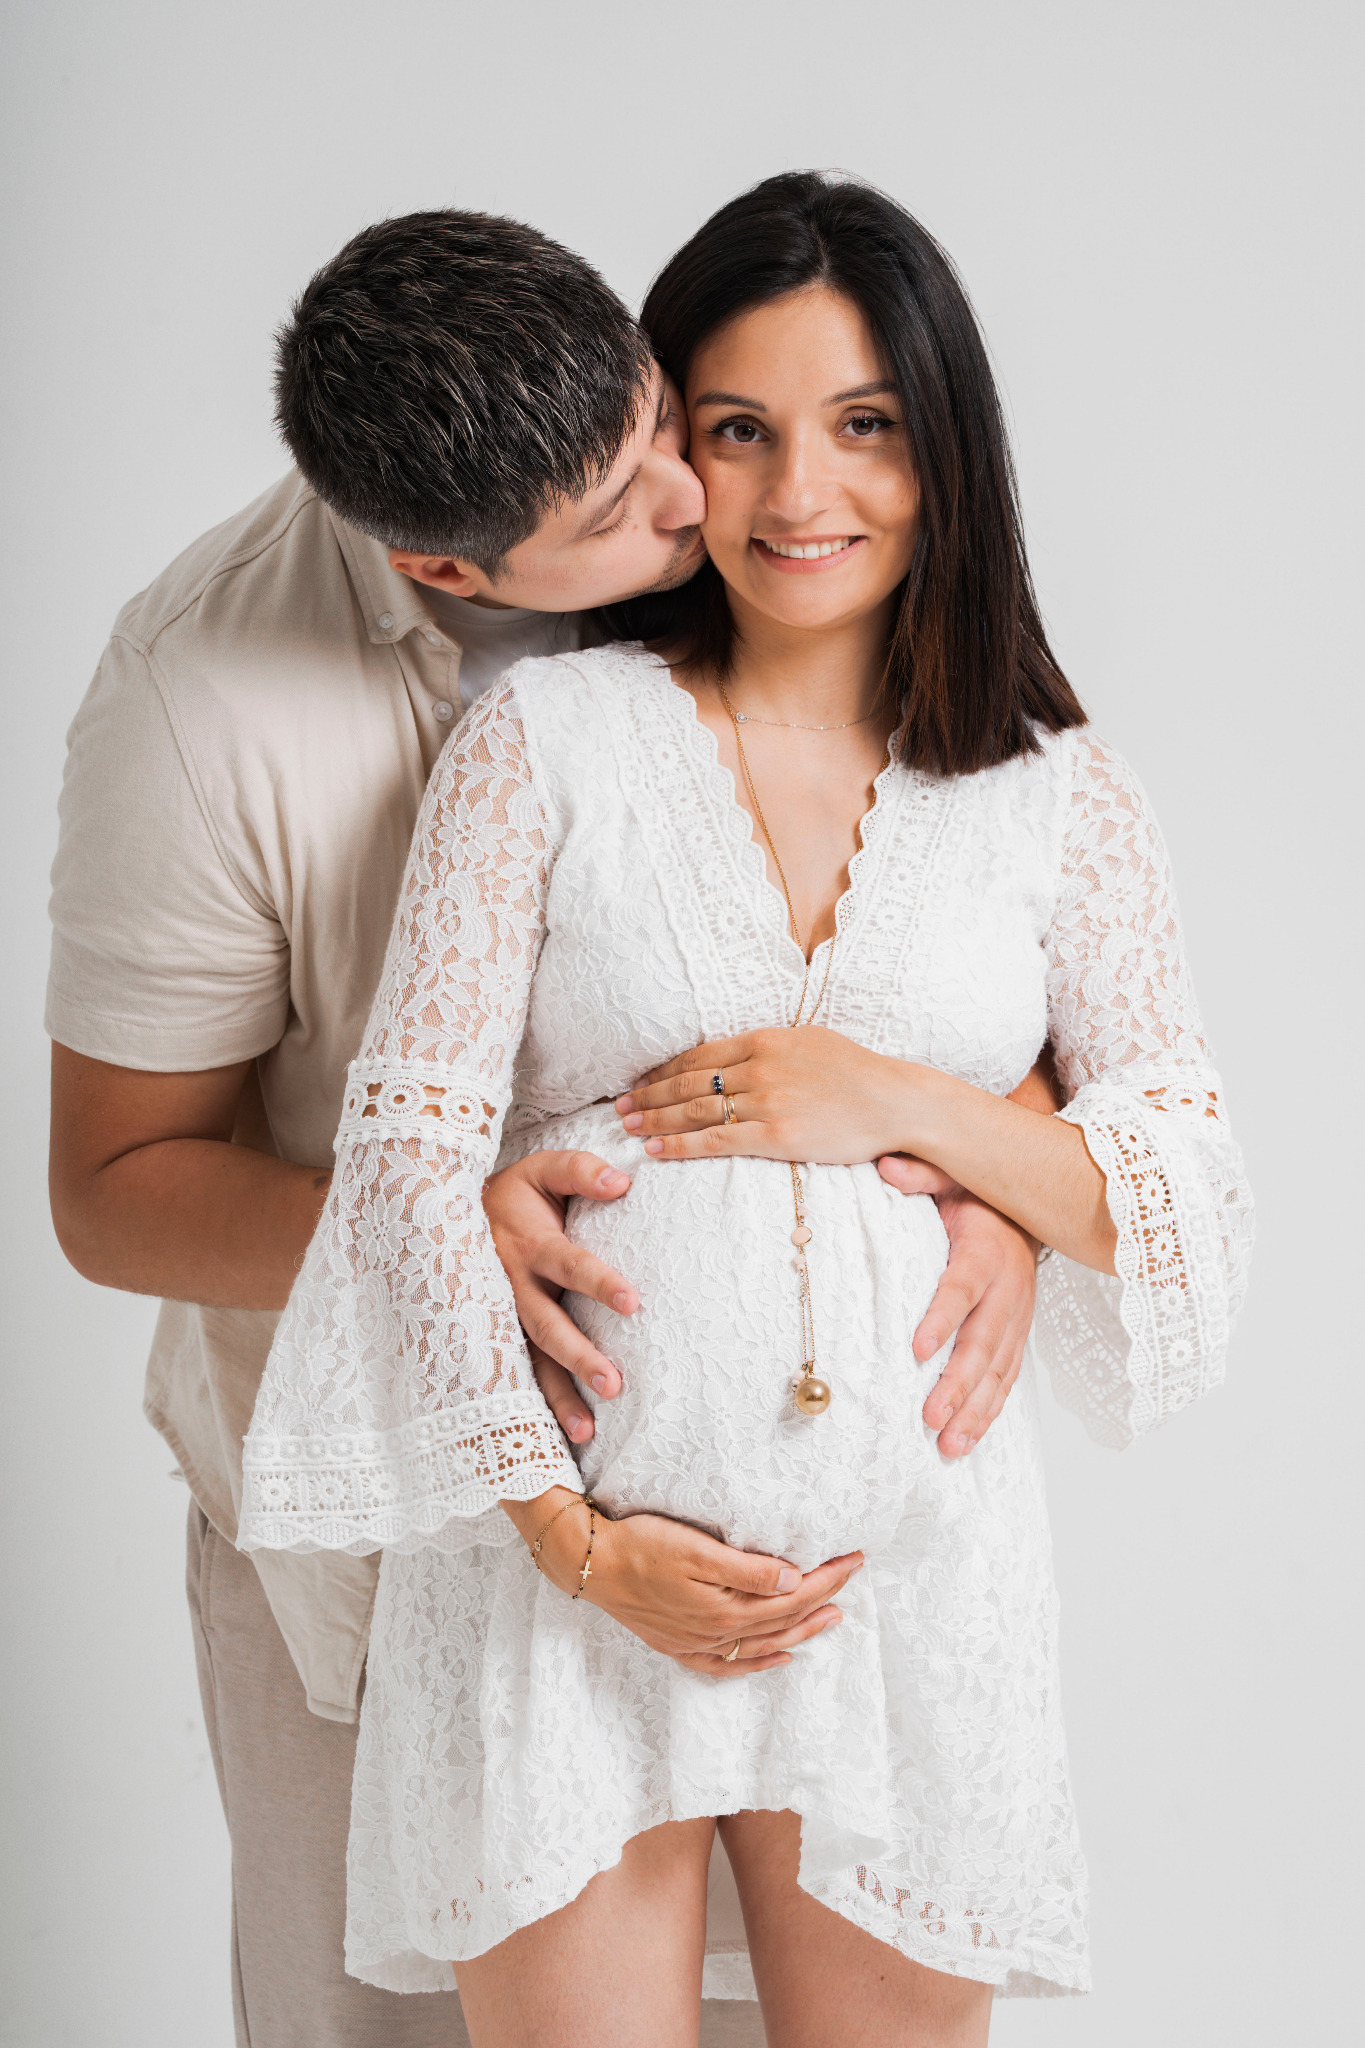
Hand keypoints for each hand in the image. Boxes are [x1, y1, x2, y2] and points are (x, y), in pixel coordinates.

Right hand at [484, 1151, 640, 1445]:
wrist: (447, 1213)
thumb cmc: (516, 1195)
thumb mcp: (542, 1170)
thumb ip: (581, 1171)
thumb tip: (622, 1182)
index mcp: (530, 1244)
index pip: (569, 1263)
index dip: (597, 1281)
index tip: (632, 1302)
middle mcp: (513, 1286)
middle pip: (547, 1326)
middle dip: (579, 1356)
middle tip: (614, 1385)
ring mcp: (503, 1318)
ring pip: (529, 1362)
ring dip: (557, 1397)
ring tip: (588, 1432)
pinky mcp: (499, 1339)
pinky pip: (518, 1377)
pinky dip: (537, 1408)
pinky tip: (559, 1438)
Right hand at [504, 1487, 860, 1676]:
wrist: (591, 1564)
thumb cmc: (642, 1545)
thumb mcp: (697, 1550)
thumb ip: (748, 1569)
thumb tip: (795, 1581)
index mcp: (726, 1607)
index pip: (792, 1596)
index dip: (827, 1578)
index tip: (854, 1558)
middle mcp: (717, 1632)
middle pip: (784, 1620)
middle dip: (823, 1597)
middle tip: (852, 1577)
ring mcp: (698, 1643)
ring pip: (763, 1644)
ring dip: (801, 1632)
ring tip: (832, 1617)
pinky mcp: (681, 1645)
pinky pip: (729, 1664)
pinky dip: (758, 1664)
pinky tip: (778, 1658)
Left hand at [617, 1026, 913, 1162]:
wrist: (895, 1101)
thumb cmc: (857, 1073)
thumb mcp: (810, 1042)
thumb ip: (771, 1047)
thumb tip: (741, 1054)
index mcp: (766, 1039)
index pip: (699, 1055)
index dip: (663, 1071)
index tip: (639, 1082)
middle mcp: (760, 1067)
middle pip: (688, 1082)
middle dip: (648, 1095)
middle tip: (619, 1107)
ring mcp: (767, 1101)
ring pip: (694, 1111)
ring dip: (655, 1119)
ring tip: (629, 1128)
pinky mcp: (776, 1136)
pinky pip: (715, 1140)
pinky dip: (680, 1144)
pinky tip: (656, 1149)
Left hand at [885, 1181, 1037, 1456]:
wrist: (1027, 1209)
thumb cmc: (978, 1193)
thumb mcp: (951, 1172)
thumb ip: (921, 1173)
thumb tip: (886, 1167)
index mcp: (985, 1251)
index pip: (961, 1287)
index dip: (942, 1318)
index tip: (916, 1349)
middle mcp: (1007, 1290)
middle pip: (983, 1343)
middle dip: (958, 1385)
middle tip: (931, 1418)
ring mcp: (1016, 1318)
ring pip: (998, 1371)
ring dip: (975, 1411)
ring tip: (948, 1446)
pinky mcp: (1017, 1336)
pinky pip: (1007, 1378)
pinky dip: (991, 1411)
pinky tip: (969, 1439)